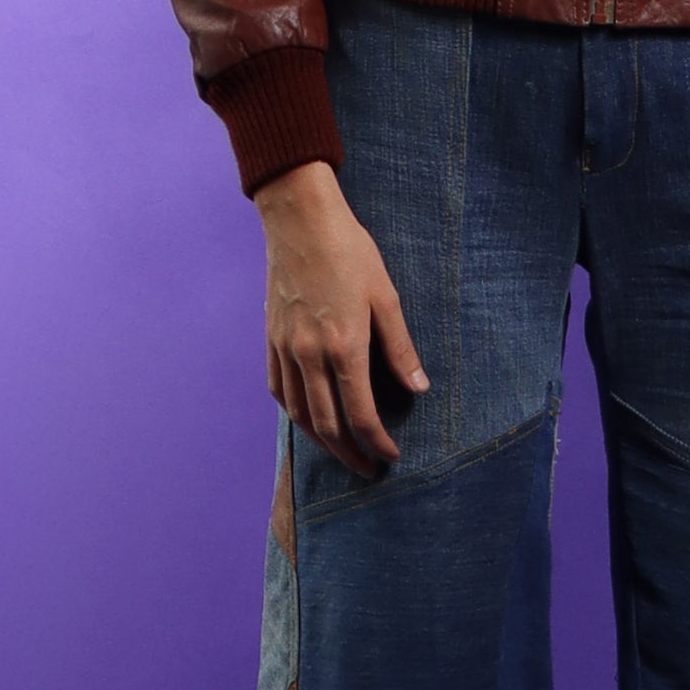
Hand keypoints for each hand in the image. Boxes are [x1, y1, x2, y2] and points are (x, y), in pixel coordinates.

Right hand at [255, 161, 429, 479]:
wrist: (300, 219)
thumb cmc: (349, 251)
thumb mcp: (385, 295)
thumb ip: (400, 347)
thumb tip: (419, 387)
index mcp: (343, 347)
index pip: (360, 415)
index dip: (377, 443)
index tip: (391, 456)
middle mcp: (309, 356)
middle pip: (327, 426)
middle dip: (350, 454)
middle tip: (369, 470)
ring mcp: (285, 348)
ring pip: (299, 415)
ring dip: (322, 442)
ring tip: (342, 452)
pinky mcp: (270, 338)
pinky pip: (279, 390)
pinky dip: (295, 413)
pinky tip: (308, 418)